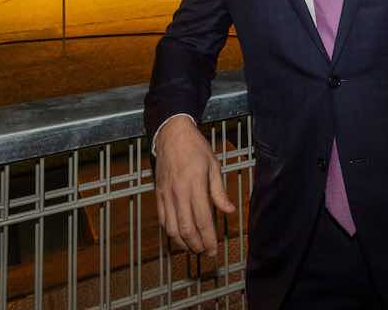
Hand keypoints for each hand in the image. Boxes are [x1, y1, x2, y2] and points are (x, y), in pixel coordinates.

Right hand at [153, 116, 236, 255]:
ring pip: (171, 228)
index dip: (209, 238)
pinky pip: (162, 219)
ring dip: (183, 243)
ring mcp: (166, 194)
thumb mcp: (214, 165)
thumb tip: (229, 211)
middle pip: (186, 229)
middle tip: (206, 252)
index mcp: (195, 185)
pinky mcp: (158, 194)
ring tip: (194, 247)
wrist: (171, 135)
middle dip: (197, 245)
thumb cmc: (195, 148)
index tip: (215, 249)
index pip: (202, 219)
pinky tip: (180, 235)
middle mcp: (178, 192)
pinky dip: (170, 232)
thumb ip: (220, 191)